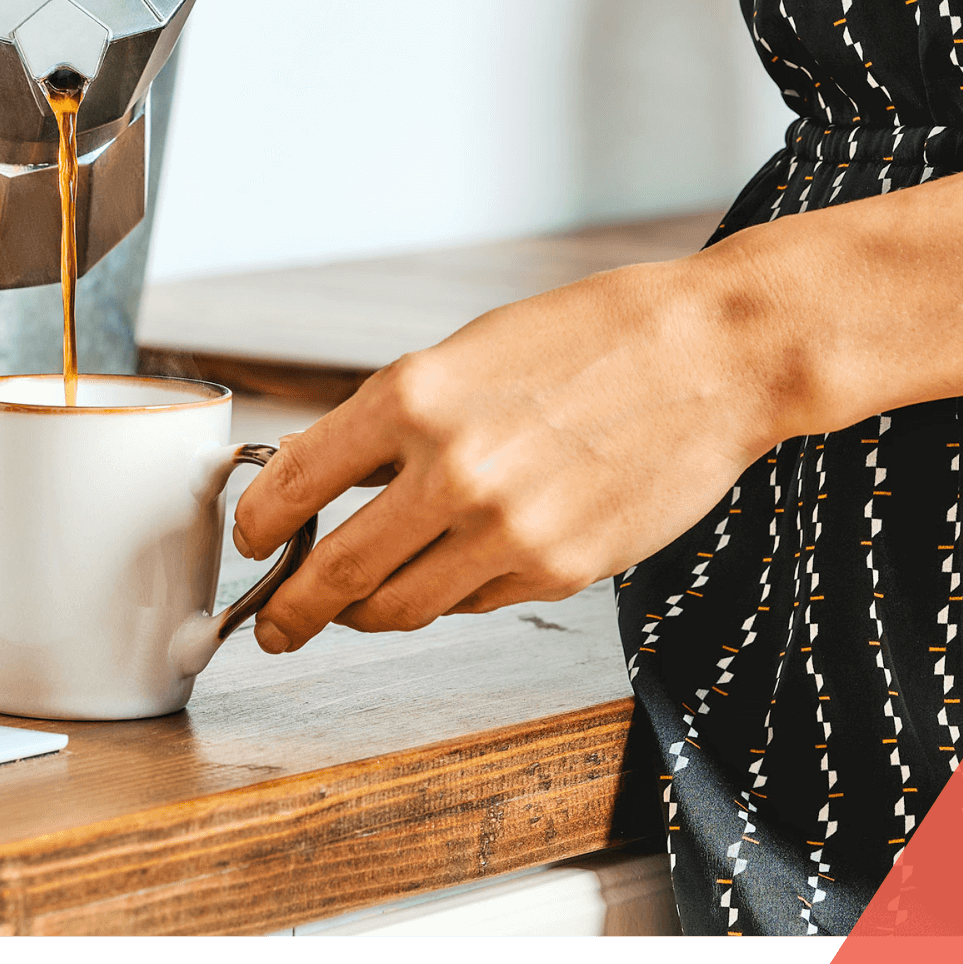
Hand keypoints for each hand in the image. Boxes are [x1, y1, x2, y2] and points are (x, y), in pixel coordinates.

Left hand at [233, 64, 962, 654]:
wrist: (713, 357)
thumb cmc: (593, 338)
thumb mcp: (470, 351)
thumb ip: (397, 420)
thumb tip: (333, 485)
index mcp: (414, 396)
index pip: (297, 481)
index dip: (257, 524)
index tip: (249, 541)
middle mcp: (451, 471)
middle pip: (336, 575)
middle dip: (292, 611)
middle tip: (276, 625)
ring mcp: (506, 531)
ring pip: (402, 608)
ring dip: (367, 614)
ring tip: (356, 608)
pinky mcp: (558, 570)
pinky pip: (476, 603)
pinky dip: (454, 595)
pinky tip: (460, 567)